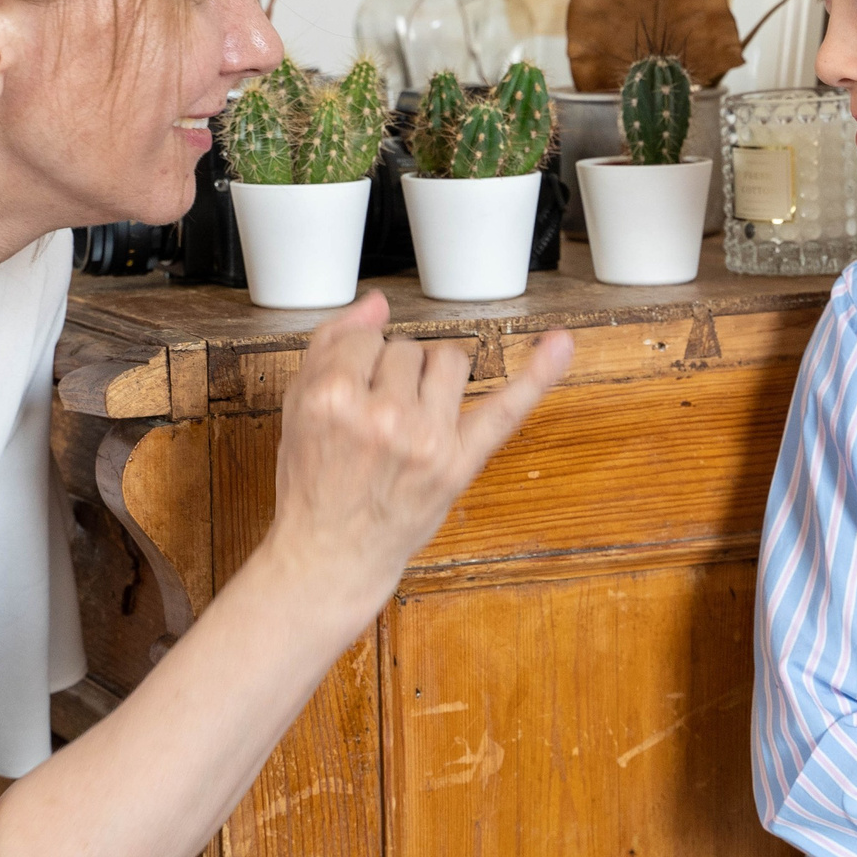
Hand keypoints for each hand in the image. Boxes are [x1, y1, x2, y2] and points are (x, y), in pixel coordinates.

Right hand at [264, 292, 571, 624]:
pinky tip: (559, 344)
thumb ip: (331, 344)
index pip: (364, 339)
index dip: (356, 363)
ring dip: (433, 378)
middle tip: (375, 419)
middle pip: (407, 349)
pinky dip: (537, 376)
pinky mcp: (459, 463)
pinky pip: (505, 408)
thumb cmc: (314, 481)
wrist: (330, 552)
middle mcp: (383, 417)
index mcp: (332, 398)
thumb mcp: (297, 407)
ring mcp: (427, 440)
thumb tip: (377, 303)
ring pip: (449, 360)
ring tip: (411, 417)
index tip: (349, 396)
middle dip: (393, 374)